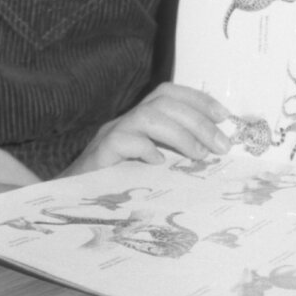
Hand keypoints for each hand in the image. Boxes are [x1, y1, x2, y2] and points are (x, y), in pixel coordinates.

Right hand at [68, 83, 229, 174]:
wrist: (71, 202)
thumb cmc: (115, 188)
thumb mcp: (150, 168)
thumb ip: (173, 156)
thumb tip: (212, 154)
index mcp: (139, 121)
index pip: (169, 94)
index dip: (198, 99)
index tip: (224, 116)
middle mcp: (125, 122)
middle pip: (164, 103)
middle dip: (198, 120)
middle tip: (221, 146)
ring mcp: (110, 136)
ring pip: (147, 117)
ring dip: (180, 134)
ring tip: (199, 156)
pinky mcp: (99, 155)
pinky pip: (122, 141)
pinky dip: (145, 149)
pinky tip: (158, 165)